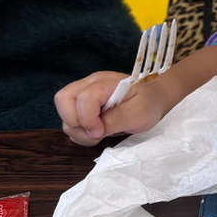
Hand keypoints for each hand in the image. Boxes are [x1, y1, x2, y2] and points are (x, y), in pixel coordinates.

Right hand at [55, 71, 171, 145]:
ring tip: (99, 134)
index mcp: (106, 82)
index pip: (84, 98)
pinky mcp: (82, 103)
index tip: (101, 132)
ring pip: (63, 110)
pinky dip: (78, 130)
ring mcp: (84, 91)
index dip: (88, 119)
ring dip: (77, 129)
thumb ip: (115, 120)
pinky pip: (68, 117)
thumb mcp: (139, 114)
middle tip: (95, 133)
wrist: (153, 99)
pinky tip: (95, 131)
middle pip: (63, 99)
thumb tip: (93, 130)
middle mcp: (90, 83)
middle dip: (74, 122)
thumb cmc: (148, 104)